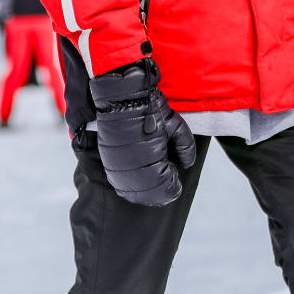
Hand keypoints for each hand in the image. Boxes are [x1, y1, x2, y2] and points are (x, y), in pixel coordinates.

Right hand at [89, 60, 198, 206]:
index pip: (168, 191)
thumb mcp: (177, 127)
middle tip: (167, 178)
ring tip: (152, 175)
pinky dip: (130, 183)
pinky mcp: (107, 163)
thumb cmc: (150, 111)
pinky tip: (137, 173)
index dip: (174, 184)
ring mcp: (117, 171)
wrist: (121, 97)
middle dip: (160, 188)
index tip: (175, 175)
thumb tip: (186, 164)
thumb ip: (186, 149)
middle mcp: (132, 175)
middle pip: (150, 196)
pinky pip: (119, 183)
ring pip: (133, 193)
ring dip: (144, 189)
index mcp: (152, 168)